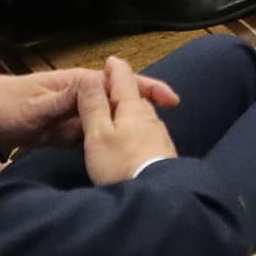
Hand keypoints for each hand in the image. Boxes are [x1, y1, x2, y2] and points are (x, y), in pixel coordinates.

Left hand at [0, 62, 178, 151]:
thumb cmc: (7, 105)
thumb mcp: (36, 105)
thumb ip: (67, 99)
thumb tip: (98, 86)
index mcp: (79, 84)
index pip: (120, 84)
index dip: (147, 89)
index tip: (172, 101)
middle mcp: (82, 97)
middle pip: (121, 102)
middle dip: (146, 111)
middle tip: (167, 132)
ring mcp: (76, 115)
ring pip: (110, 120)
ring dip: (129, 129)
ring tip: (152, 146)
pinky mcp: (68, 131)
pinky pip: (95, 134)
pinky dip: (110, 141)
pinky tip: (121, 155)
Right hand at [80, 56, 179, 185]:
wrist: (154, 195)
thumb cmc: (120, 163)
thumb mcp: (98, 134)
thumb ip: (94, 106)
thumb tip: (91, 76)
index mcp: (132, 108)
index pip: (124, 80)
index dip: (116, 69)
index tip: (111, 60)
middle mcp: (150, 117)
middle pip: (136, 98)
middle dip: (125, 91)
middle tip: (113, 90)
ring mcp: (160, 136)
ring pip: (144, 117)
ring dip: (132, 113)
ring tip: (121, 117)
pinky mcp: (164, 155)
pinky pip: (149, 135)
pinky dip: (139, 133)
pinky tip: (134, 144)